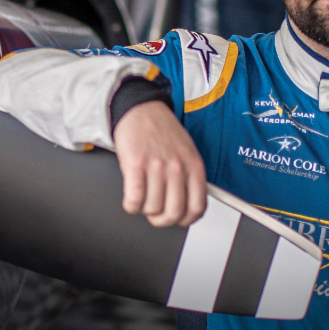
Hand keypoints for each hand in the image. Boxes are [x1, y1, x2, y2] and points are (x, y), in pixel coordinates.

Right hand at [112, 100, 205, 227]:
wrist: (141, 109)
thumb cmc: (162, 130)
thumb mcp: (187, 151)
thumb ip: (190, 176)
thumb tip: (187, 204)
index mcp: (193, 166)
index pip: (197, 207)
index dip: (186, 220)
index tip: (178, 220)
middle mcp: (177, 167)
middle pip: (173, 212)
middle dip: (162, 220)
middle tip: (156, 214)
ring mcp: (156, 166)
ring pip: (152, 208)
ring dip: (145, 210)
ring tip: (143, 200)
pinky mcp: (135, 165)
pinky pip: (134, 199)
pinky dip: (131, 206)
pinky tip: (131, 199)